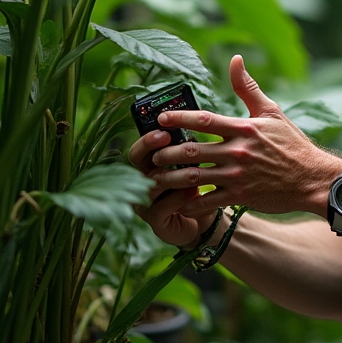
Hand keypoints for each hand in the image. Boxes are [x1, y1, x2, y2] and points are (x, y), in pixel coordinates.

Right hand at [129, 129, 213, 247]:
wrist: (204, 219)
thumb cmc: (197, 186)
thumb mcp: (193, 165)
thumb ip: (188, 148)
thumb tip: (195, 121)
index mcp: (149, 166)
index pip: (141, 148)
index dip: (149, 137)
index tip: (163, 127)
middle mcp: (142, 183)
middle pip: (136, 161)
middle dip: (150, 146)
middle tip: (166, 136)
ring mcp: (145, 203)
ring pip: (151, 183)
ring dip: (171, 173)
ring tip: (191, 166)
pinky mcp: (155, 221)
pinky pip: (162, 207)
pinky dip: (178, 197)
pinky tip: (194, 192)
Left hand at [138, 55, 341, 218]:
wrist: (312, 179)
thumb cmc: (292, 144)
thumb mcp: (272, 111)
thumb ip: (247, 88)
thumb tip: (234, 60)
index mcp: (244, 128)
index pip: (205, 120)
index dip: (179, 118)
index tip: (160, 118)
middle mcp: (239, 151)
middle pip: (194, 151)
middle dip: (168, 153)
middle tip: (153, 154)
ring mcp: (239, 175)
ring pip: (196, 177)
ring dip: (172, 178)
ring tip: (156, 178)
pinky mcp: (241, 196)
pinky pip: (210, 201)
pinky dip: (192, 204)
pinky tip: (179, 203)